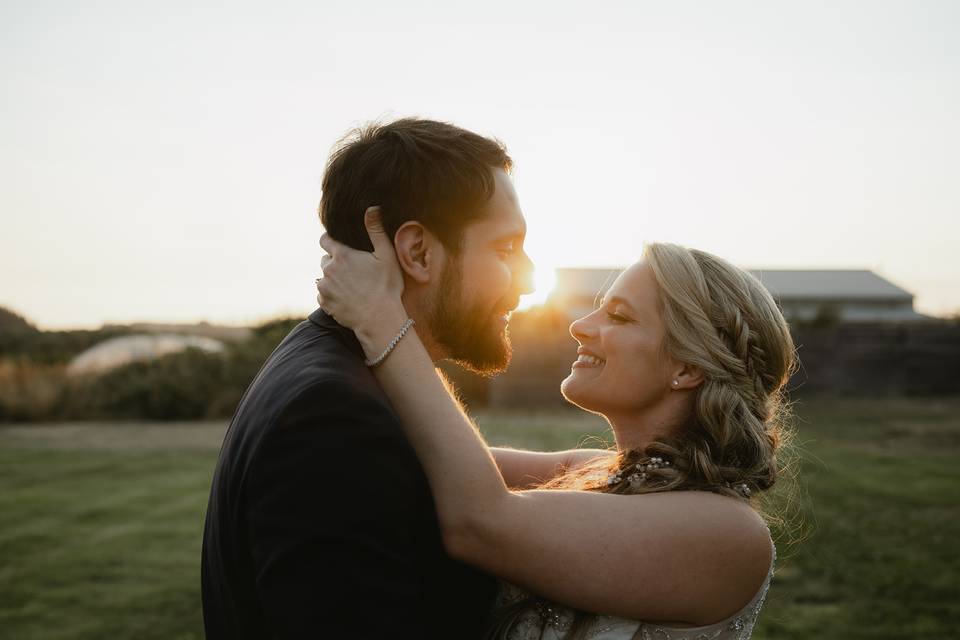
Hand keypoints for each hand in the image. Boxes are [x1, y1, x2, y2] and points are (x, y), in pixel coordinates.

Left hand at [316, 207, 406, 342]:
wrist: (379, 320)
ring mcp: (324, 287)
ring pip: (324, 277)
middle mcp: (328, 269)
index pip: (325, 239)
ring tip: (352, 287)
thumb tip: (372, 208)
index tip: (340, 247)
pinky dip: (332, 295)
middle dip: (336, 262)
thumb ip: (376, 230)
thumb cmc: (386, 286)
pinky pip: (323, 294)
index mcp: (342, 255)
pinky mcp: (324, 303)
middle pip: (325, 259)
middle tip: (354, 272)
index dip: (331, 241)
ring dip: (333, 279)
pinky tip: (348, 298)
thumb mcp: (386, 255)